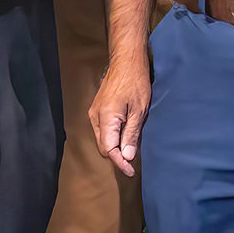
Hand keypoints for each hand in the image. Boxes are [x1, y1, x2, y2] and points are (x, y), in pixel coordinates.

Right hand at [89, 57, 151, 176]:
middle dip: (116, 156)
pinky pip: (102, 129)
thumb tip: (127, 156)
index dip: (120, 163)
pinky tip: (124, 136)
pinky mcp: (97, 108)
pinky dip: (112, 137)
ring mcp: (94, 112)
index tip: (131, 171)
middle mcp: (95, 116)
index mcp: (106, 118)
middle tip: (132, 162)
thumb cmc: (135, 82)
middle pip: (103, 146)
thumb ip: (131, 135)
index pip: (109, 149)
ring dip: (114, 147)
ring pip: (102, 138)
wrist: (126, 60)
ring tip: (130, 150)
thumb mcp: (139, 111)